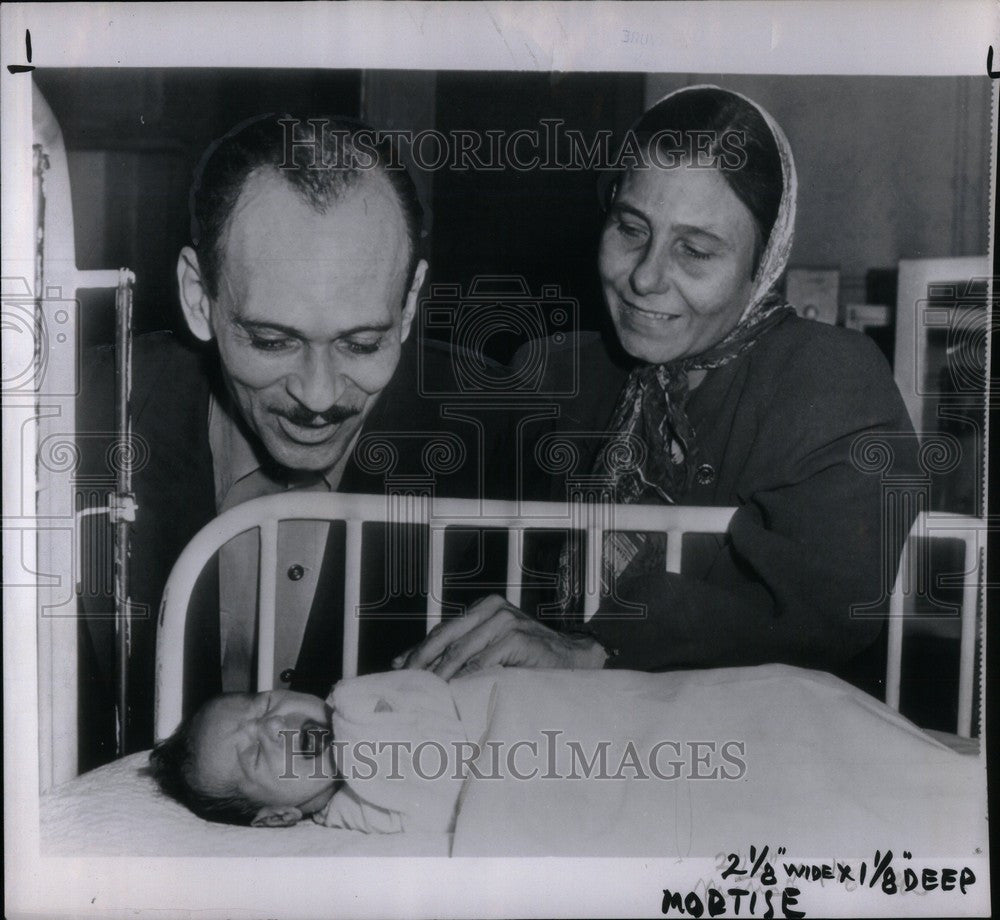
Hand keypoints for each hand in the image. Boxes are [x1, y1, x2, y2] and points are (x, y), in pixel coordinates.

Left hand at [392, 594, 607, 679]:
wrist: (574, 661)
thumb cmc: (530, 659)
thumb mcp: (491, 648)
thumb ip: (458, 651)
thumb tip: (407, 661)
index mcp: (485, 607)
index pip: (443, 630)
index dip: (419, 650)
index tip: (399, 669)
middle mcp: (494, 609)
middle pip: (447, 636)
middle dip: (423, 661)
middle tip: (406, 682)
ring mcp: (508, 622)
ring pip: (463, 650)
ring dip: (441, 673)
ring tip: (426, 692)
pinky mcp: (520, 639)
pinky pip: (484, 661)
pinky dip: (467, 678)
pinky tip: (455, 692)